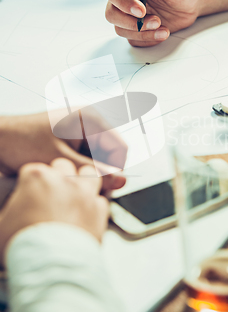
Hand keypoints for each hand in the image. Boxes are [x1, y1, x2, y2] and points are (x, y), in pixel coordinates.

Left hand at [0, 111, 126, 190]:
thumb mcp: (61, 161)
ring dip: (90, 175)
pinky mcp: (72, 141)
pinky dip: (81, 172)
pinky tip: (68, 180)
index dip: (116, 171)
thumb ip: (94, 172)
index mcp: (91, 118)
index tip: (105, 189)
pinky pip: (87, 159)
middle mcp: (89, 122)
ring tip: (73, 186)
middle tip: (87, 193)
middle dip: (102, 175)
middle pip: (110, 155)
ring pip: (99, 160)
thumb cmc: (22, 142)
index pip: (120, 148)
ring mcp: (81, 131)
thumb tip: (121, 181)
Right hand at [0, 159, 107, 263]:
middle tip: (54, 191)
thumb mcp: (2, 224)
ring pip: (90, 173)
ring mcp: (84, 193)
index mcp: (37, 178)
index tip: (32, 191)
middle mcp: (64, 180)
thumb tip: (11, 213)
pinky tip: (88, 215)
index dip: (32, 182)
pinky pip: (101, 200)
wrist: (51, 265)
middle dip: (59, 175)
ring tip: (78, 193)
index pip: (34, 169)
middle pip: (64, 165)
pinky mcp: (99, 210)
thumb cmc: (25, 245)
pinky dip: (96, 206)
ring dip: (84, 180)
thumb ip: (9, 211)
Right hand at [104, 0, 201, 46]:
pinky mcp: (139, 30)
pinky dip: (148, 40)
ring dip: (141, 33)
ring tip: (163, 27)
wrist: (195, 0)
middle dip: (131, 22)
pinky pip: (134, 40)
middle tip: (156, 21)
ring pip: (120, 29)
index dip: (122, 2)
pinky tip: (164, 32)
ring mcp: (131, 15)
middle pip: (111, 13)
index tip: (141, 10)